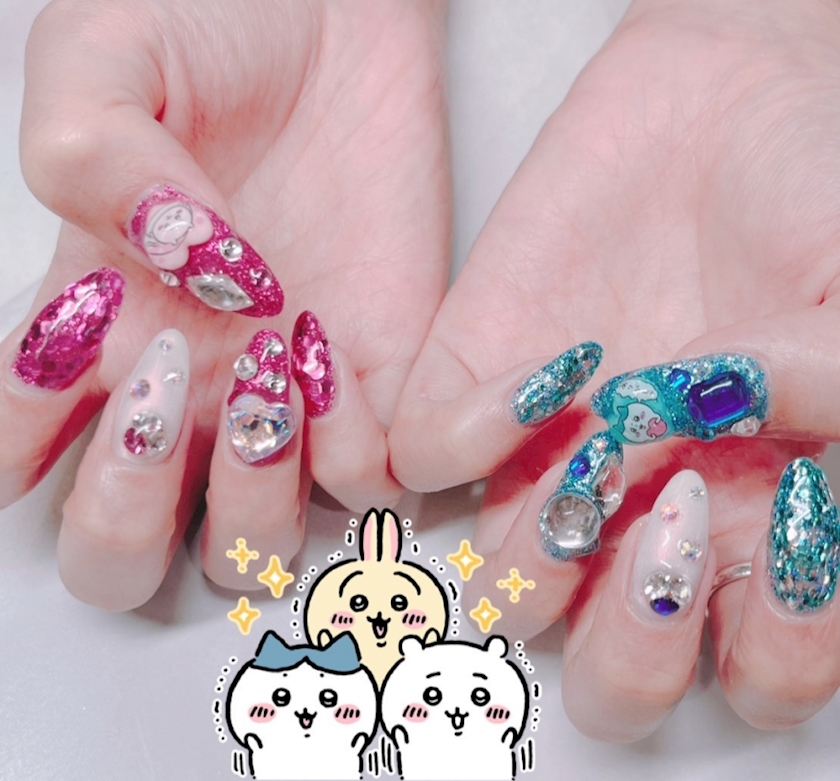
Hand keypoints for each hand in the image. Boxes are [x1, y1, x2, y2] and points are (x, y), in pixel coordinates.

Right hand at [0, 0, 448, 606]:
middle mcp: (183, 386)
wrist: (336, 12)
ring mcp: (282, 396)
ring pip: (251, 546)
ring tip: (264, 369)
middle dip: (126, 519)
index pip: (20, 460)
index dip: (23, 454)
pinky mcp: (381, 378)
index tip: (78, 362)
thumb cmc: (209, 27)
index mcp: (93, 330)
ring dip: (249, 496)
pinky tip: (333, 356)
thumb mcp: (103, 64)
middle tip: (161, 394)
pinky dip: (352, 453)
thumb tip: (178, 262)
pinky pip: (369, 483)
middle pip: (124, 554)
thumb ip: (94, 165)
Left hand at [390, 0, 839, 737]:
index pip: (754, 676)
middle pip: (611, 679)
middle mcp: (646, 519)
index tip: (792, 512)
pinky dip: (468, 440)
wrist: (727, 101)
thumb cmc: (818, 202)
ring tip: (606, 443)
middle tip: (670, 519)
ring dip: (540, 553)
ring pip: (504, 596)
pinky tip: (546, 371)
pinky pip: (424, 466)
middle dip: (633, 644)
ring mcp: (549, 464)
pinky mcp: (472, 388)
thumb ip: (835, 407)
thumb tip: (752, 455)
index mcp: (758, 529)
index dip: (770, 642)